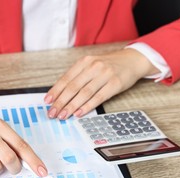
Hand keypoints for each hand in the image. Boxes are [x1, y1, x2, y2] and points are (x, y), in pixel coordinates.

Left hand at [44, 48, 158, 118]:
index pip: (66, 78)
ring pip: (84, 93)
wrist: (132, 60)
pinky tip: (78, 113)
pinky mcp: (115, 84)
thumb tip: (60, 94)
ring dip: (71, 106)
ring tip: (63, 115)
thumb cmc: (108, 65)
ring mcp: (105, 75)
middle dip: (60, 102)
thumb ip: (77, 77)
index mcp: (84, 62)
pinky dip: (87, 106)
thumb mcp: (91, 65)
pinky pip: (98, 97)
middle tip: (52, 113)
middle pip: (73, 87)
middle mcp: (93, 66)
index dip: (55, 91)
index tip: (47, 102)